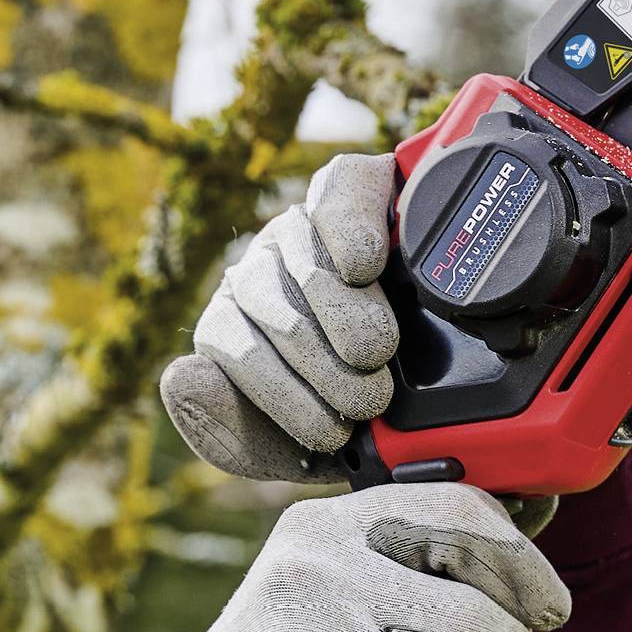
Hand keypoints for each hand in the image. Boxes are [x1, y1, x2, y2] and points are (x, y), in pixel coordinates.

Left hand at [161, 153, 399, 483]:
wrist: (453, 373)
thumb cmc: (361, 415)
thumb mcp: (294, 447)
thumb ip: (226, 433)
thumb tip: (179, 376)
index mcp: (234, 329)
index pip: (228, 344)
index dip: (283, 396)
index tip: (338, 434)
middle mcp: (259, 273)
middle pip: (264, 302)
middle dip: (320, 367)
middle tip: (369, 401)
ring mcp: (300, 227)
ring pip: (301, 258)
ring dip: (345, 316)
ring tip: (376, 354)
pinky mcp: (350, 184)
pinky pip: (335, 192)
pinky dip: (348, 230)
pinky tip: (363, 266)